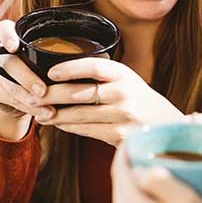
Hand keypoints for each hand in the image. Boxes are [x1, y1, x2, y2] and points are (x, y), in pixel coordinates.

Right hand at [0, 20, 53, 139]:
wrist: (23, 97)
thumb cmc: (46, 72)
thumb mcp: (53, 60)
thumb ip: (64, 56)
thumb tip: (100, 57)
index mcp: (15, 38)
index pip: (4, 28)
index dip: (7, 35)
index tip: (15, 47)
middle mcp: (0, 52)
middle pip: (9, 62)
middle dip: (27, 78)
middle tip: (44, 91)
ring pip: (9, 85)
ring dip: (31, 100)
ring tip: (50, 110)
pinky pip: (10, 100)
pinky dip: (30, 109)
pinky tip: (44, 115)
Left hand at [32, 57, 182, 144]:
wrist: (168, 126)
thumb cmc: (140, 101)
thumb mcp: (127, 81)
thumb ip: (102, 77)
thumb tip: (60, 77)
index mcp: (124, 74)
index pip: (94, 66)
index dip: (69, 68)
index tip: (49, 72)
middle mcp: (124, 93)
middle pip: (80, 92)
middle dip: (52, 95)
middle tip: (33, 96)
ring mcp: (122, 115)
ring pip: (79, 114)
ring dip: (55, 114)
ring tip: (40, 113)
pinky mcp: (119, 135)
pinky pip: (86, 130)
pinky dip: (69, 127)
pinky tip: (59, 124)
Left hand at [111, 149, 201, 202]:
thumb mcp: (187, 202)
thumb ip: (161, 182)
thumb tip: (140, 168)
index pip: (119, 168)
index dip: (127, 147)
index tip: (138, 134)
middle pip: (120, 181)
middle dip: (131, 161)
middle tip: (149, 146)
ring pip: (127, 195)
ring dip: (137, 179)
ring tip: (156, 166)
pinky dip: (142, 195)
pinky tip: (159, 192)